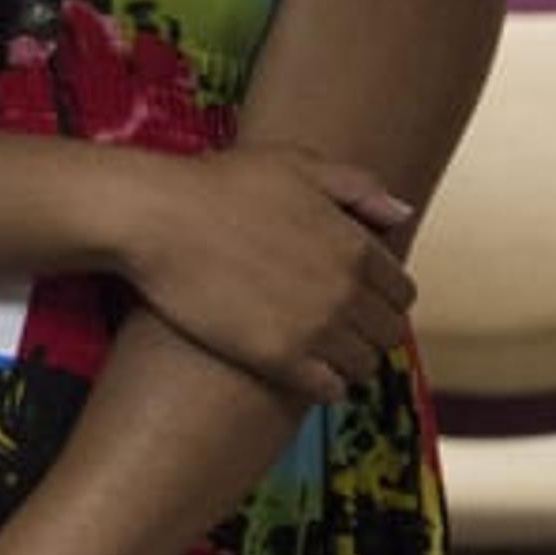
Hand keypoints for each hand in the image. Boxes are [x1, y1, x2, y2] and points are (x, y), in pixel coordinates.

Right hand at [121, 144, 415, 403]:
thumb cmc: (217, 184)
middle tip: (338, 326)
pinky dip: (325, 384)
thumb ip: (358, 187)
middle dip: (369, 330)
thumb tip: (401, 214)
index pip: (401, 293)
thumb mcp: (295, 166)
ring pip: (363, 364)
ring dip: (348, 360)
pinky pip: (328, 389)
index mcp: (357, 247)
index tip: (357, 299)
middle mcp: (346, 291)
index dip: (381, 297)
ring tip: (320, 350)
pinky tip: (303, 369)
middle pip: (388, 333)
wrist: (153, 217)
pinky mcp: (277, 357)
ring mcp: (314, 328)